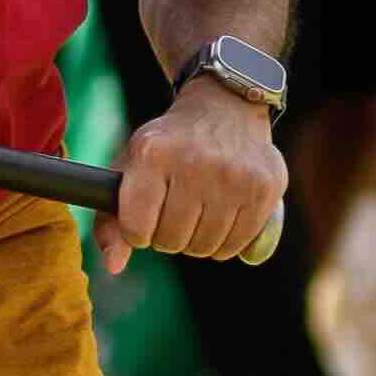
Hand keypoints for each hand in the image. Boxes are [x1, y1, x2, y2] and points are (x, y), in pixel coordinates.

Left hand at [107, 78, 285, 277]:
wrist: (224, 109)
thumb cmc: (169, 148)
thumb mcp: (131, 169)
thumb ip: (112, 221)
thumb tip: (113, 266)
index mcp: (153, 153)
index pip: (136, 230)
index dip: (138, 231)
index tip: (144, 216)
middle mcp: (195, 161)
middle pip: (171, 241)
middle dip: (168, 235)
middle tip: (175, 209)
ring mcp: (233, 175)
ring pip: (204, 247)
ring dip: (197, 240)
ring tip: (199, 209)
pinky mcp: (264, 188)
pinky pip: (236, 245)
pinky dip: (225, 242)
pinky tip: (222, 215)